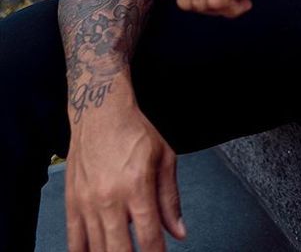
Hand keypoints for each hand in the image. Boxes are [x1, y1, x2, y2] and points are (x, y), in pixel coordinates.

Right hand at [66, 92, 185, 251]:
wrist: (100, 113)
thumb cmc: (135, 132)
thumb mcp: (164, 158)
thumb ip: (170, 199)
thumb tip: (179, 233)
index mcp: (137, 186)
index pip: (149, 237)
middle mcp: (110, 199)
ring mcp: (87, 203)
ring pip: (97, 250)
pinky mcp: (72, 203)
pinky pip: (74, 242)